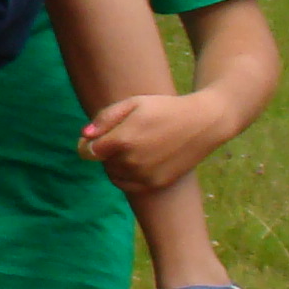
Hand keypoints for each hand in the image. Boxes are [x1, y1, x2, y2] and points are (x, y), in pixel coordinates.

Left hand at [79, 91, 232, 192]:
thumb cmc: (165, 108)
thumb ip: (105, 118)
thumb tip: (85, 135)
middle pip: (102, 162)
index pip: (87, 152)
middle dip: (105, 150)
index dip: (86, 145)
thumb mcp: (134, 103)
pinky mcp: (156, 184)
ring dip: (115, 163)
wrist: (203, 123)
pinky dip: (126, 175)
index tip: (92, 138)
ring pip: (113, 174)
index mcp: (123, 140)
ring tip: (132, 146)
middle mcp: (131, 162)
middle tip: (122, 136)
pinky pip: (127, 185)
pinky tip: (137, 161)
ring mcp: (144, 176)